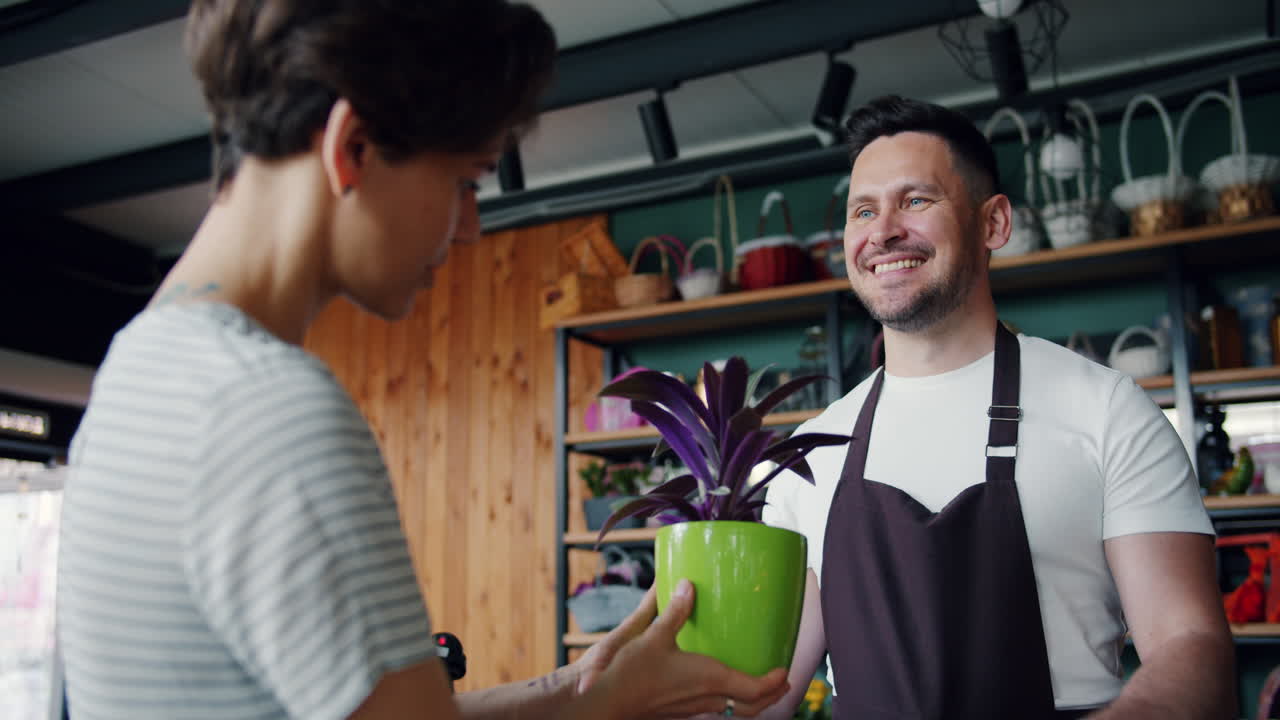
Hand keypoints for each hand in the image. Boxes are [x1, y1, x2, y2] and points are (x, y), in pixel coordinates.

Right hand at [577, 579, 790, 718]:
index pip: (755, 689)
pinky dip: (730, 702)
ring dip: (752, 702)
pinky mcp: (681, 711)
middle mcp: (707, 698)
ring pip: (733, 712)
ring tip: (760, 687)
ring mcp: (694, 709)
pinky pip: (715, 710)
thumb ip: (675, 610)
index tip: (785, 670)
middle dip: (772, 697)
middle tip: (783, 681)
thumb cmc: (631, 672)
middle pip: (751, 708)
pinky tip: (720, 688)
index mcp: (710, 679)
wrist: (608, 702)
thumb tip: (689, 583)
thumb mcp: (654, 635)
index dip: (775, 682)